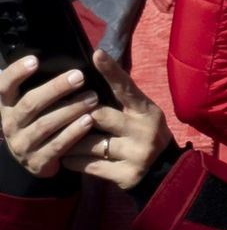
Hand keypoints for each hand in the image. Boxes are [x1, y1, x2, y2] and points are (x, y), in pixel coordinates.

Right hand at [2, 55, 100, 177]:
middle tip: (79, 76)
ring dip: (70, 110)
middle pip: (30, 103)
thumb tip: (66, 56)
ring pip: (45, 124)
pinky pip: (56, 146)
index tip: (35, 60)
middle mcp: (10, 124)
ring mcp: (21, 144)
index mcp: (8, 106)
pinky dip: (73, 133)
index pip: (5, 87)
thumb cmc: (42, 119)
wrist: (37, 158)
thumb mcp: (37, 103)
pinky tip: (88, 121)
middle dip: (56, 88)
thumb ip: (43, 85)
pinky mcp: (36, 162)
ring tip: (92, 98)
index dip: (17, 73)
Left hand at [60, 52, 174, 190]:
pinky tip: (68, 157)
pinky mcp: (127, 175)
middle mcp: (145, 130)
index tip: (96, 54)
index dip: (111, 71)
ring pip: (89, 143)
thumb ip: (119, 101)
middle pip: (98, 115)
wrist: (163, 172)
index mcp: (146, 111)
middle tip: (61, 116)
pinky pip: (87, 165)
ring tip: (61, 139)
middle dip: (77, 116)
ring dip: (70, 141)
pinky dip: (73, 160)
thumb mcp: (139, 115)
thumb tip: (88, 78)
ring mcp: (137, 153)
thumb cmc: (141, 135)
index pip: (126, 87)